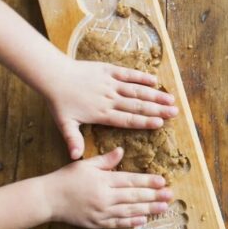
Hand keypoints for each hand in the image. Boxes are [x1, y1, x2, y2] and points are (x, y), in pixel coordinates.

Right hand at [42, 147, 172, 228]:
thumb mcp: (85, 164)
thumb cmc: (66, 178)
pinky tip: (143, 220)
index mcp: (103, 181)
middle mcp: (104, 197)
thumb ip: (105, 160)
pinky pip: (117, 223)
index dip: (148, 181)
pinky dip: (131, 222)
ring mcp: (101, 212)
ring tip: (163, 208)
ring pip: (129, 211)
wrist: (48, 199)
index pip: (130, 180)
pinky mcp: (96, 223)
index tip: (162, 181)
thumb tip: (122, 151)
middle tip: (170, 195)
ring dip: (148, 209)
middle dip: (154, 196)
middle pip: (134, 196)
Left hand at [46, 56, 178, 159]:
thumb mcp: (64, 124)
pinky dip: (141, 77)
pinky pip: (128, 73)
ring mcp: (110, 83)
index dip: (144, 121)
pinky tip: (155, 80)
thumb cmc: (59, 102)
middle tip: (174, 112)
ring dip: (154, 95)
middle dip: (157, 109)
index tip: (160, 123)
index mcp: (102, 113)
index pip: (127, 119)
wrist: (53, 76)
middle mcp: (110, 98)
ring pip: (136, 90)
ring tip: (171, 99)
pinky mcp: (108, 70)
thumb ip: (72, 140)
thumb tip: (75, 158)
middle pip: (137, 105)